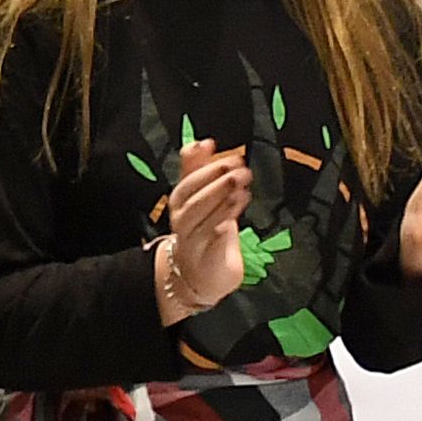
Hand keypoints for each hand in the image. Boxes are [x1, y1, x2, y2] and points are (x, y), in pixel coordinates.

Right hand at [153, 138, 251, 323]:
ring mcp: (191, 238)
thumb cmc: (203, 234)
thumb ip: (200, 172)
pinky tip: (240, 202)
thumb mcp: (201, 200)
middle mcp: (181, 219)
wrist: (196, 279)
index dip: (201, 164)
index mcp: (180, 203)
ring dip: (221, 195)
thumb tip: (203, 142)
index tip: (218, 149)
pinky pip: (213, 233)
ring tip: (241, 183)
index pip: (186, 181)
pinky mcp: (205, 255)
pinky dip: (226, 215)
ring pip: (200, 214)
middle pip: (191, 196)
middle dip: (214, 178)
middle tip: (238, 165)